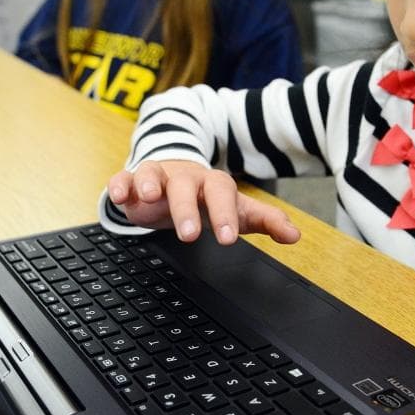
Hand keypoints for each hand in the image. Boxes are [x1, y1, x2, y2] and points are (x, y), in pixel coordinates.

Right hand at [107, 160, 300, 244]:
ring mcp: (158, 175)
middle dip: (187, 208)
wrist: (175, 178)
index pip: (223, 193)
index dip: (225, 214)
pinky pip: (124, 178)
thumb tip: (295, 235)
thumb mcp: (237, 210)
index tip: (227, 239)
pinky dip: (120, 184)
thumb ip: (265, 220)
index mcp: (213, 183)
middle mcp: (185, 176)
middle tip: (189, 235)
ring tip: (150, 199)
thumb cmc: (208, 199)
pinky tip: (119, 196)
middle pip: (187, 185)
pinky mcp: (133, 180)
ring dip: (150, 185)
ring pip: (153, 175)